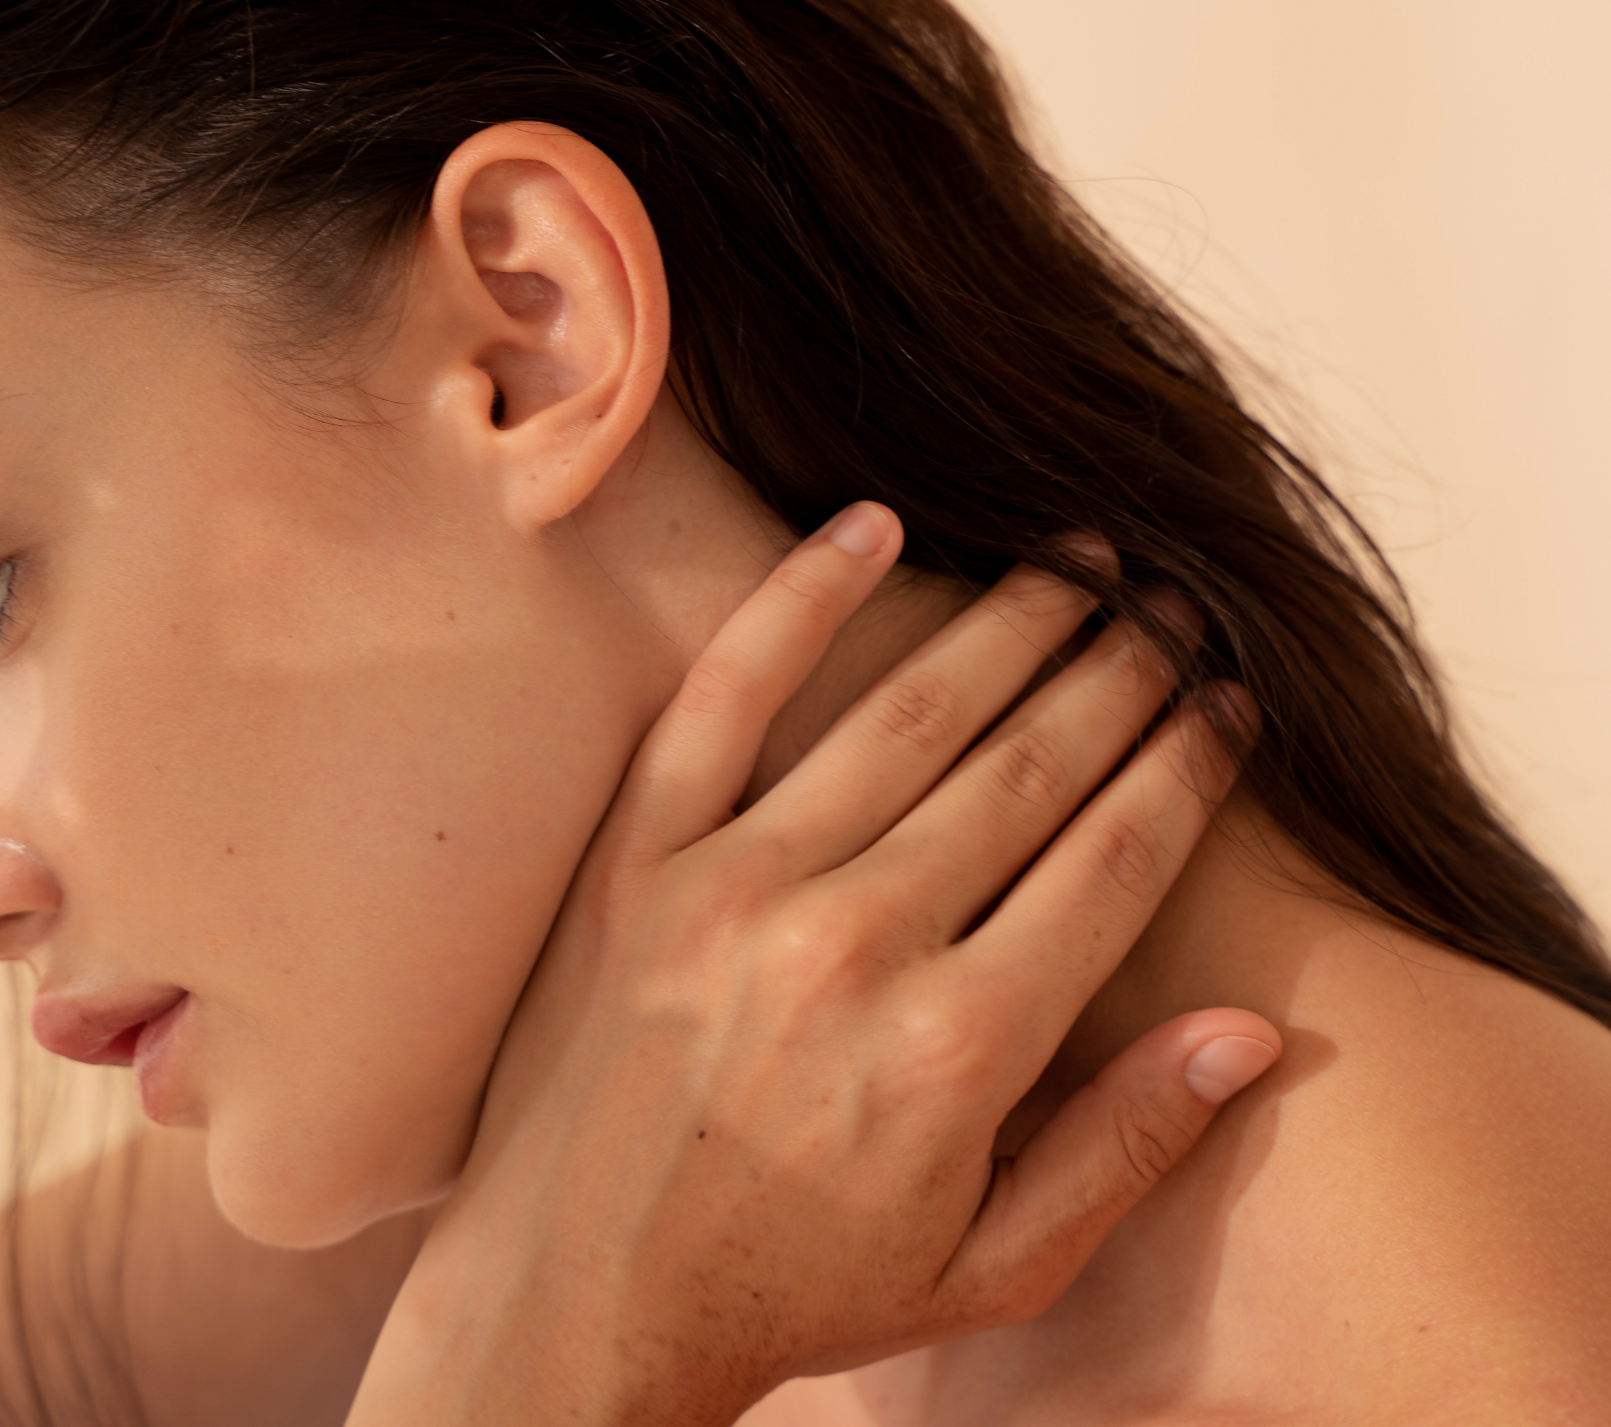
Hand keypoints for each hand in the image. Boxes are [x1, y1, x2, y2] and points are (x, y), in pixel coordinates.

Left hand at [349, 505, 1279, 1425]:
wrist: (574, 1302)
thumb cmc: (793, 1289)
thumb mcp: (990, 1267)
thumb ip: (1126, 1144)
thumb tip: (1256, 1030)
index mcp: (958, 1051)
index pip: (1113, 862)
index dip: (1188, 769)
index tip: (1232, 705)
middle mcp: (854, 946)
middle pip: (1027, 767)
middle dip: (1122, 674)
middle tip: (1176, 608)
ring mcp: (736, 887)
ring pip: (905, 714)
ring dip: (1007, 624)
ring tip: (1078, 562)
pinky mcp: (640, 859)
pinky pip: (723, 697)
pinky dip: (798, 601)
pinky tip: (871, 527)